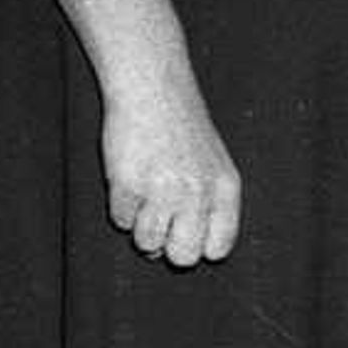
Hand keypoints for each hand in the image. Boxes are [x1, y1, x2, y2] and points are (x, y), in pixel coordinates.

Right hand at [99, 83, 240, 267]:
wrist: (153, 92)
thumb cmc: (181, 131)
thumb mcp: (213, 164)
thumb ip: (206, 206)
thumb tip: (170, 252)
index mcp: (225, 190)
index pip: (218, 247)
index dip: (200, 247)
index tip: (186, 233)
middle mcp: (198, 194)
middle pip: (184, 256)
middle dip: (168, 248)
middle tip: (161, 223)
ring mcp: (163, 191)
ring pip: (148, 244)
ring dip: (141, 229)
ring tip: (145, 198)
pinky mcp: (129, 186)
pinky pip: (122, 222)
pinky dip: (122, 209)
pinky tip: (129, 182)